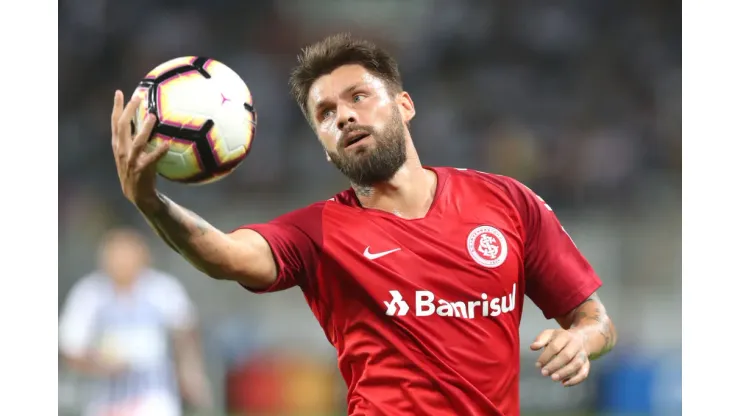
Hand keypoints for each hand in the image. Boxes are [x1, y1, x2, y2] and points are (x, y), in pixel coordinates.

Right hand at [110, 90, 169, 209]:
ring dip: (144, 128)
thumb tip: (145, 119)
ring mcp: (130, 160)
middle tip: (138, 97)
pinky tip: (167, 144)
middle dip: (129, 110)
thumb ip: (133, 138)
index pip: (115, 123)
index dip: (117, 107)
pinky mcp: (141, 170)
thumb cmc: (137, 170)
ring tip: (152, 116)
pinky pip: (152, 159)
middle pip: (123, 127)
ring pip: (137, 141)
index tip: (120, 92)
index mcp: (117, 145)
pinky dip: (159, 151)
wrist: (138, 194)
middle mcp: (121, 151)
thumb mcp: (129, 153)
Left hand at [530, 328, 589, 386]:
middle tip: (544, 373)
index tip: (537, 365)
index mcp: (565, 336)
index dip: (545, 356)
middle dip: (554, 366)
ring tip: (553, 378)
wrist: (581, 338)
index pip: (555, 346)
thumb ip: (540, 339)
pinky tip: (564, 384)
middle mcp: (576, 345)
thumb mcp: (550, 334)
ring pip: (576, 365)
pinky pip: (584, 373)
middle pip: (566, 356)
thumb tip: (532, 347)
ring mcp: (583, 354)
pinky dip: (575, 380)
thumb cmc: (561, 338)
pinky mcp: (587, 364)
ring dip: (564, 373)